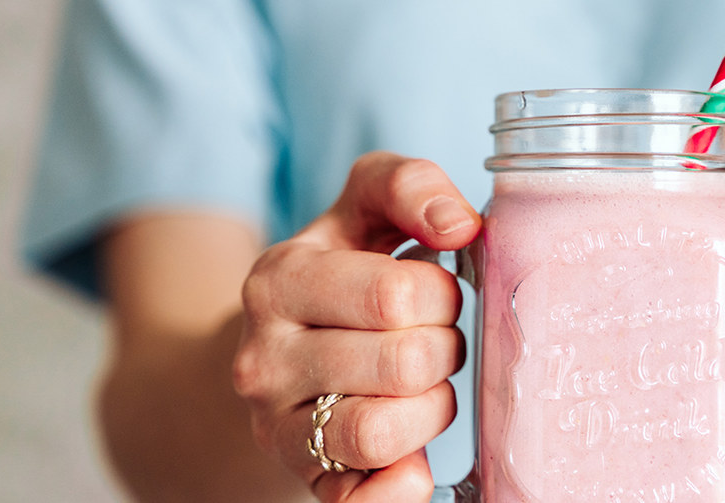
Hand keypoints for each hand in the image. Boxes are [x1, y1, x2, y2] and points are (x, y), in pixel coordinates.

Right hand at [233, 152, 479, 501]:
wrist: (275, 352)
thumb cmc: (342, 274)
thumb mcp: (362, 209)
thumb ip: (408, 186)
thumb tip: (460, 223)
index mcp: (279, 280)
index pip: (396, 294)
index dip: (442, 294)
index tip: (435, 294)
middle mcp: (264, 358)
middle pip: (404, 362)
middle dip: (444, 349)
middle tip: (434, 341)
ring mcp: (278, 428)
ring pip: (384, 433)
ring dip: (431, 409)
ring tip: (421, 386)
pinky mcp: (305, 480)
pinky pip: (363, 502)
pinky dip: (402, 487)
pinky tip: (416, 462)